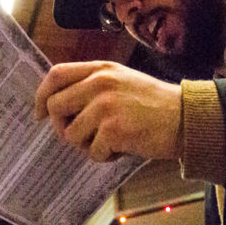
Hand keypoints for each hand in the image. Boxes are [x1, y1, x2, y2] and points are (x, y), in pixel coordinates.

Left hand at [34, 61, 181, 161]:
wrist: (186, 118)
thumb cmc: (155, 104)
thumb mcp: (122, 80)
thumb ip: (93, 85)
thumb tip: (59, 105)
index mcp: (101, 69)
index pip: (56, 75)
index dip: (41, 95)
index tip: (39, 112)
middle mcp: (99, 83)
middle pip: (55, 107)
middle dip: (62, 126)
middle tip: (80, 135)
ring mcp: (105, 106)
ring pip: (71, 134)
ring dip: (87, 145)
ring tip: (111, 140)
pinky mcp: (113, 130)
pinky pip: (92, 152)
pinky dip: (106, 156)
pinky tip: (123, 148)